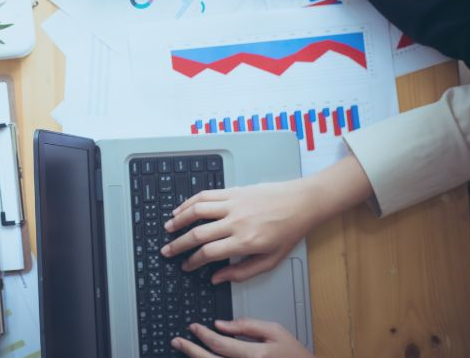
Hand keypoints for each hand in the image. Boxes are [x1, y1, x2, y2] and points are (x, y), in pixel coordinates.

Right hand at [162, 154, 372, 282]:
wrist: (302, 202)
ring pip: (197, 211)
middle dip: (178, 245)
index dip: (192, 262)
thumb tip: (217, 278)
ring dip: (179, 221)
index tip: (186, 266)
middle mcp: (236, 222)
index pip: (208, 253)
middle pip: (197, 234)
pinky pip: (205, 196)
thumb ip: (242, 272)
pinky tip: (181, 209)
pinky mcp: (233, 192)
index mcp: (245, 241)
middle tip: (167, 251)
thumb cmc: (289, 230)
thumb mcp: (271, 260)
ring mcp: (233, 204)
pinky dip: (189, 202)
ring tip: (168, 228)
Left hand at [172, 319, 312, 357]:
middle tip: (177, 341)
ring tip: (183, 350)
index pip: (219, 343)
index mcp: (255, 355)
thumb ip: (247, 325)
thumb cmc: (294, 354)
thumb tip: (221, 324)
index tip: (193, 326)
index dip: (202, 334)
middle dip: (190, 350)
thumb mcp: (275, 331)